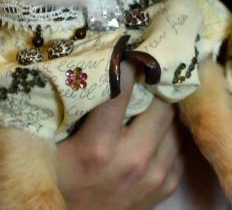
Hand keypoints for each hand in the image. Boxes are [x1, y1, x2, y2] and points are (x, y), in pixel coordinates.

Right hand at [56, 63, 182, 209]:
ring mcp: (154, 175)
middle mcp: (132, 160)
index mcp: (98, 147)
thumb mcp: (50, 145)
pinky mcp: (167, 186)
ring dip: (168, 104)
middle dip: (156, 81)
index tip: (130, 46)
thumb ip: (70, 108)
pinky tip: (159, 122)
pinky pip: (181, 144)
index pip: (121, 88)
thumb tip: (83, 62)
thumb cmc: (57, 179)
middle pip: (161, 102)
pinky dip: (172, 130)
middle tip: (150, 65)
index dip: (127, 62)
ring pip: (176, 122)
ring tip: (158, 90)